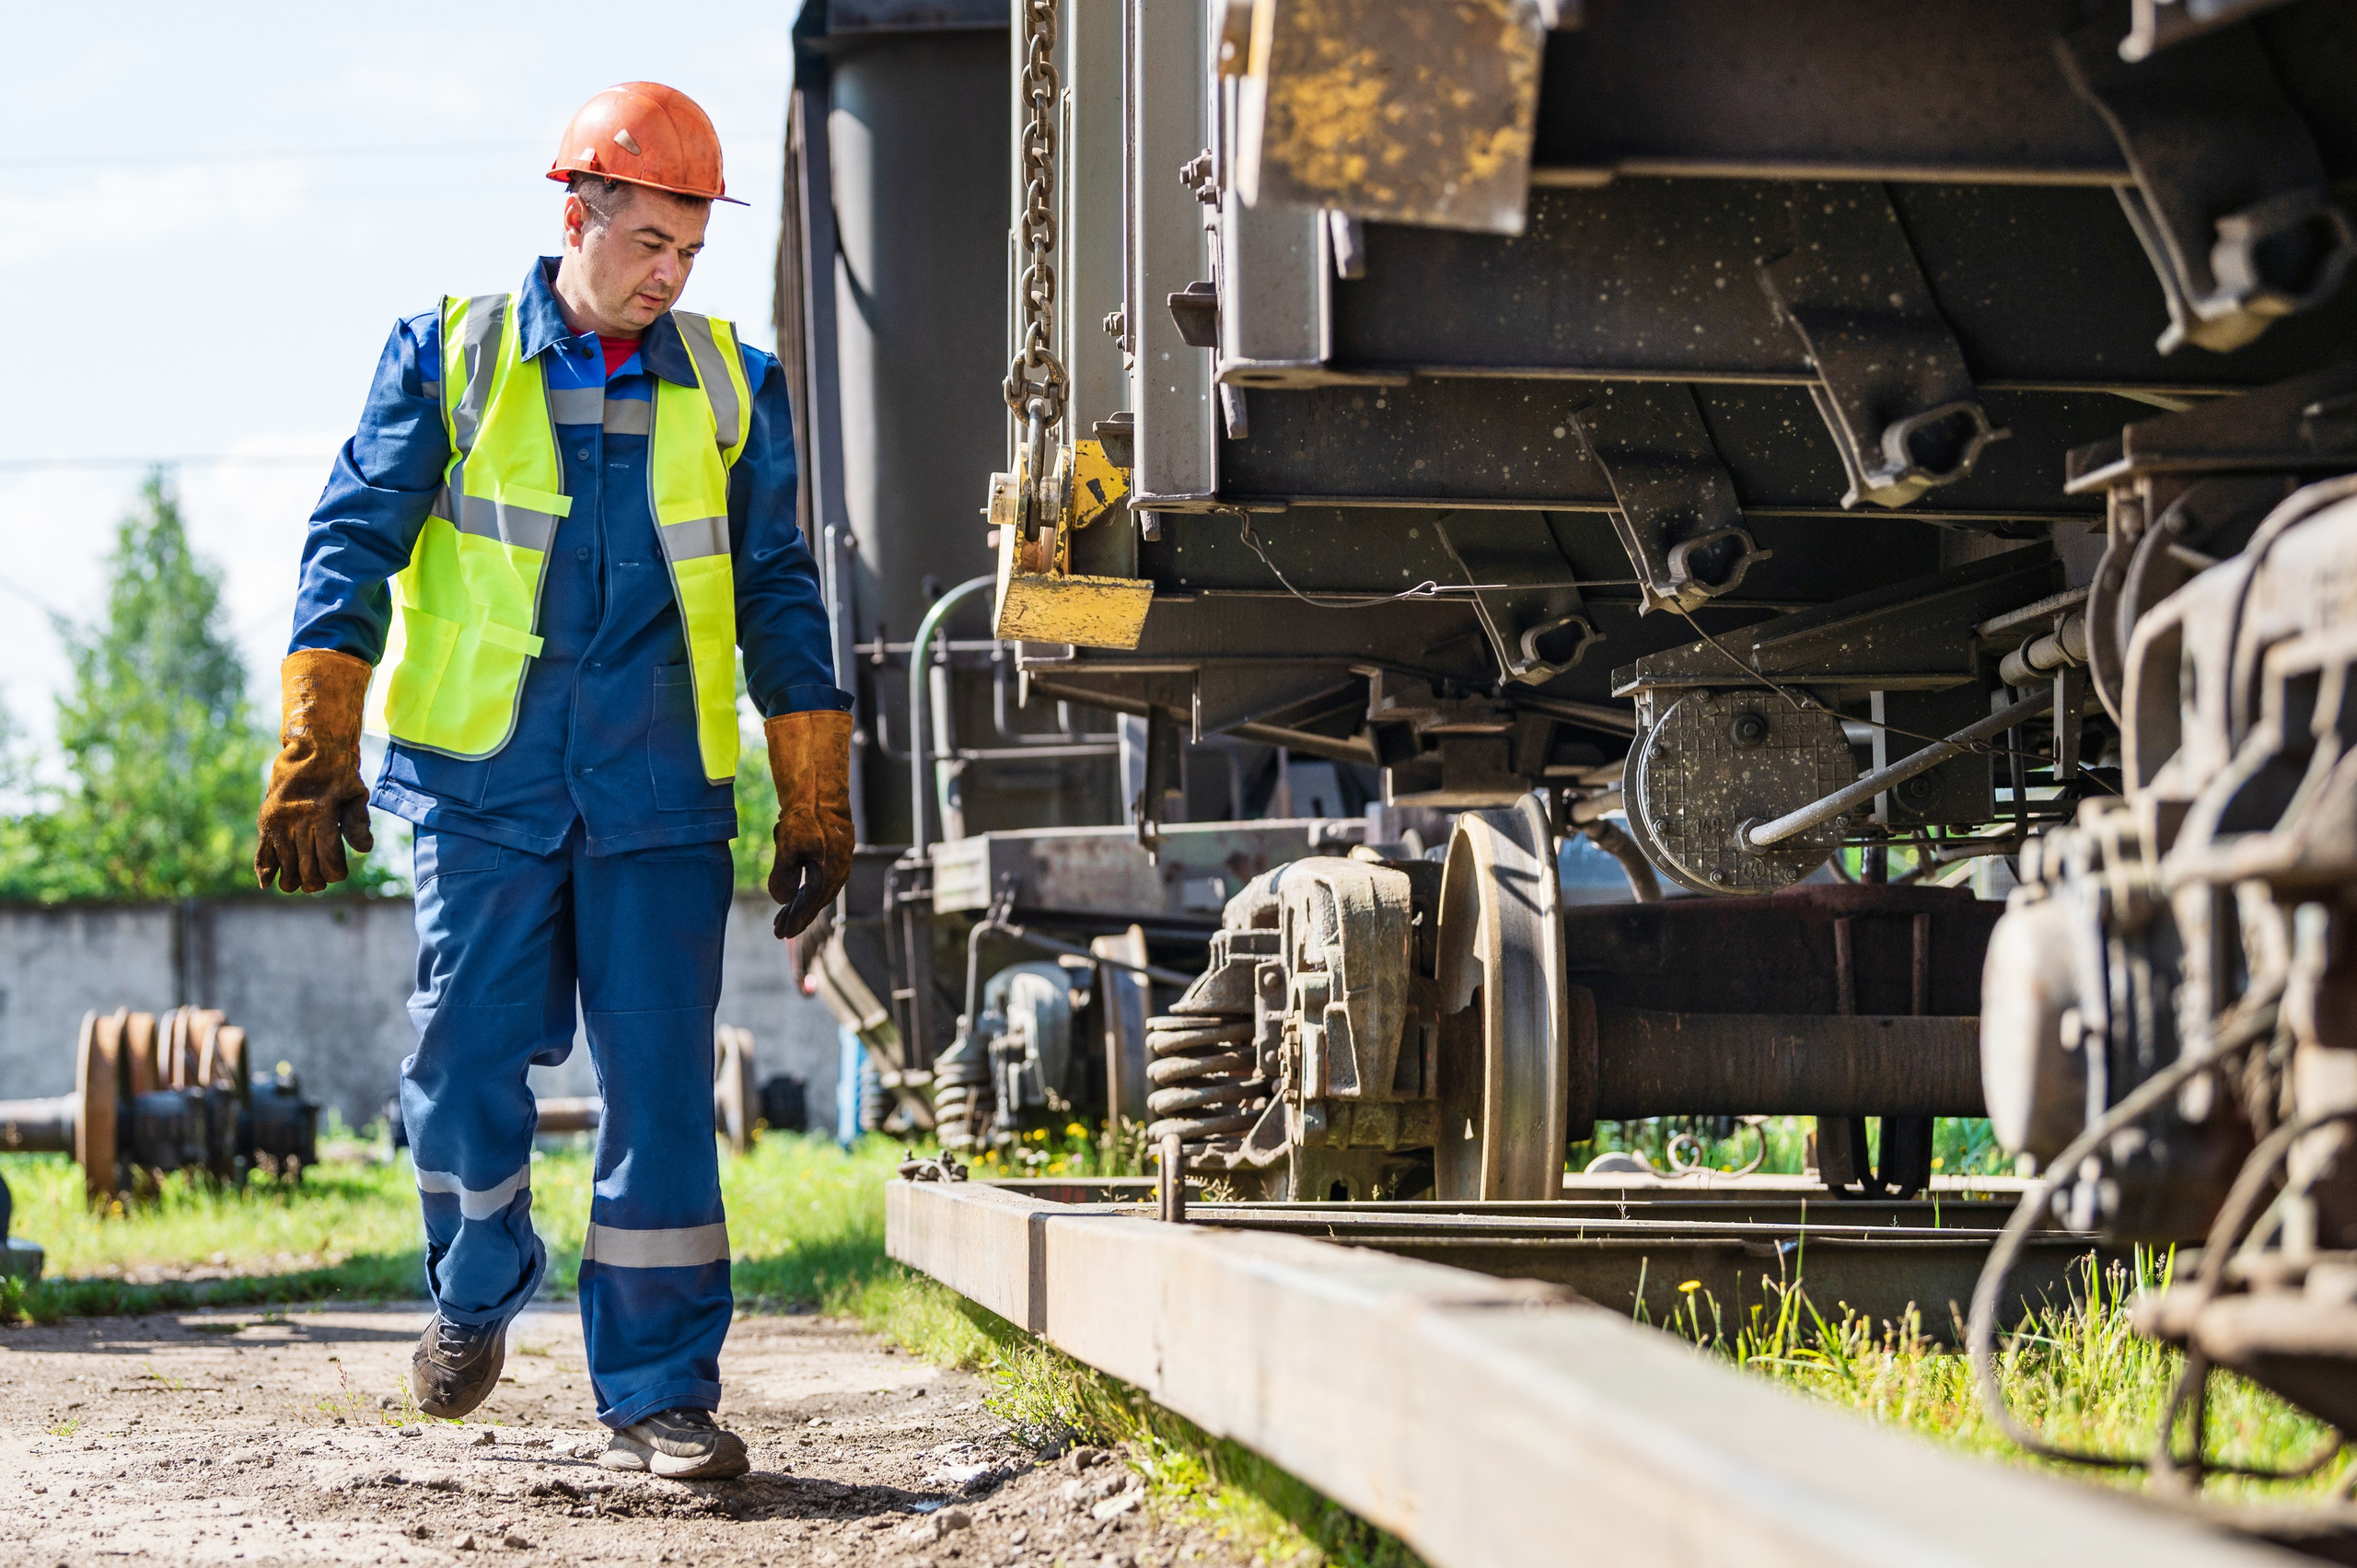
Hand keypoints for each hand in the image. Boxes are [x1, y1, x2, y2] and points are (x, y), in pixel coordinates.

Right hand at [255, 649, 375, 893]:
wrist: (312, 746)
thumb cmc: (341, 772)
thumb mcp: (357, 792)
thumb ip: (358, 822)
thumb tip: (363, 850)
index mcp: (322, 812)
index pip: (328, 857)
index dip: (334, 872)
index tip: (339, 875)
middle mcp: (297, 817)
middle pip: (305, 863)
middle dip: (313, 880)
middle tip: (319, 885)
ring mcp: (279, 819)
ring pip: (284, 860)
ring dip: (291, 878)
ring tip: (297, 885)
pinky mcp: (267, 818)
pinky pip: (263, 848)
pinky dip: (264, 867)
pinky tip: (267, 883)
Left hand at [764, 709, 854, 938]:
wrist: (821, 790)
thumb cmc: (805, 817)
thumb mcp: (788, 846)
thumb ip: (784, 875)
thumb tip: (782, 900)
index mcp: (830, 873)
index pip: (809, 905)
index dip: (794, 920)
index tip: (780, 933)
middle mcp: (838, 872)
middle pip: (815, 903)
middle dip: (797, 917)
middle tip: (779, 931)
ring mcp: (839, 863)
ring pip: (818, 892)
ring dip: (801, 905)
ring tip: (784, 916)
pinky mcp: (835, 854)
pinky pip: (820, 880)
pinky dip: (807, 890)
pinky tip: (797, 893)